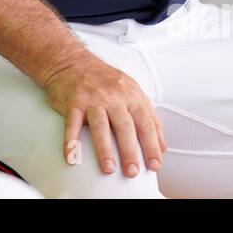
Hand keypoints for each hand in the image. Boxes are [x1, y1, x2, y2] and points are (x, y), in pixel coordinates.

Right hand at [43, 53, 165, 176]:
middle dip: (130, 151)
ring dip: (104, 149)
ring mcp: (92, 99)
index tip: (154, 164)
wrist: (72, 61)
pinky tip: (72, 156)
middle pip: (125, 126)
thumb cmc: (103, 79)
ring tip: (108, 168)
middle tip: (132, 171)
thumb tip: (161, 145)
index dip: (152, 145)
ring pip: (100, 126)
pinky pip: (72, 124)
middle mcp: (113, 96)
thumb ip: (148, 116)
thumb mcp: (131, 91)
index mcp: (131, 96)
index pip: (146, 123)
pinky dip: (71, 141)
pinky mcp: (73, 101)